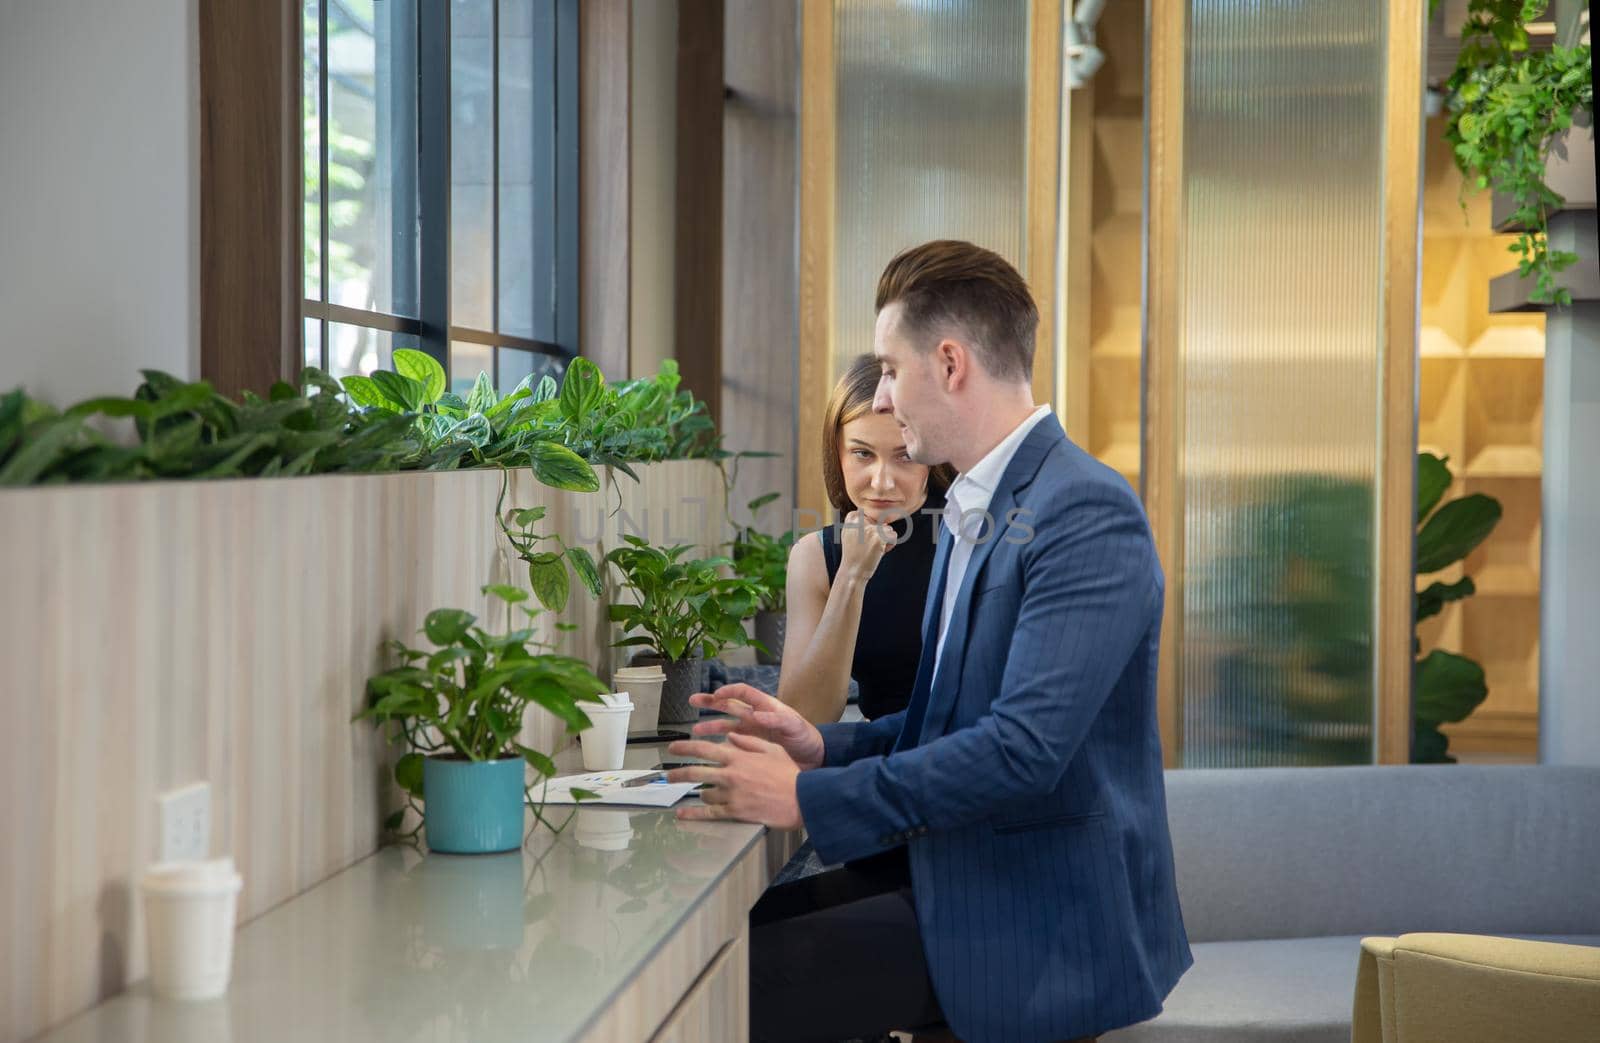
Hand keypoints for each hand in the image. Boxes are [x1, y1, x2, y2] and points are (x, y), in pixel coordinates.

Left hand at [666, 733, 803, 827]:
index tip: (672, 748)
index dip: (685, 747)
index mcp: (738, 756)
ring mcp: (731, 794)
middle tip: (667, 774)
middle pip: (695, 771)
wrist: (801, 799)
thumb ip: (748, 741)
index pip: (704, 748)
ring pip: (704, 792)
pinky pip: (709, 813)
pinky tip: (682, 814)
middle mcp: (730, 774)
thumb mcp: (771, 749)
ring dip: (699, 792)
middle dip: (677, 773)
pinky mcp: (735, 812)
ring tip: (697, 793)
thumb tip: (730, 736)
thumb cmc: (789, 773)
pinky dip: (693, 814)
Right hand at [683, 684, 825, 769]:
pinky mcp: (753, 747)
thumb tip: (757, 714)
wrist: (814, 759)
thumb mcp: (794, 726)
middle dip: (711, 702)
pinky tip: (711, 748)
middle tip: (692, 701)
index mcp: (766, 706)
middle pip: (729, 706)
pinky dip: (721, 744)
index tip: (716, 694)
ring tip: (695, 730)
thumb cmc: (806, 738)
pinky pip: (733, 743)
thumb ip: (776, 719)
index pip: (743, 693)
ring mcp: (753, 732)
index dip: (729, 691)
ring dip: (711, 726)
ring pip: (727, 726)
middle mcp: (756, 717)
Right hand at [837, 509, 894, 583]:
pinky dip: (890, 546)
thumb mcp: (851, 534)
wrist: (852, 571)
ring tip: (872, 550)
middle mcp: (860, 521)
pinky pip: (894, 536)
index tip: (862, 540)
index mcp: (852, 518)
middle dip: (878, 535)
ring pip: (888, 529)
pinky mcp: (879, 537)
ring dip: (885, 540)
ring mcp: (870, 529)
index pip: (871, 517)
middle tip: (867, 547)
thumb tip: (885, 522)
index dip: (871, 529)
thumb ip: (863, 524)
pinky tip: (879, 552)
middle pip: (880, 523)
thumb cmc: (854, 554)